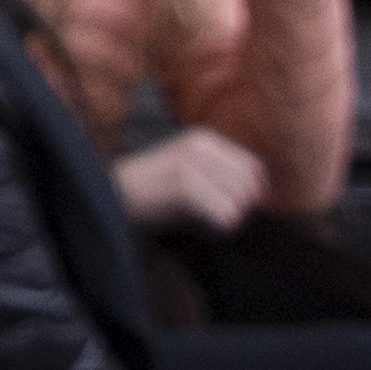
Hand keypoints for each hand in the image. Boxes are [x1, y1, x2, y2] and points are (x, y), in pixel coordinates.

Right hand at [115, 125, 270, 233]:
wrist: (110, 199)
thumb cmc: (154, 197)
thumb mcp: (189, 175)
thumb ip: (222, 178)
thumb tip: (260, 197)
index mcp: (204, 140)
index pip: (254, 169)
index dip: (250, 195)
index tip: (231, 211)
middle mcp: (200, 146)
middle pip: (250, 187)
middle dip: (239, 210)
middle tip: (210, 220)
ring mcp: (191, 163)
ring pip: (240, 203)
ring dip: (226, 222)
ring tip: (199, 224)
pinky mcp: (184, 185)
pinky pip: (226, 215)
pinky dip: (216, 230)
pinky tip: (195, 229)